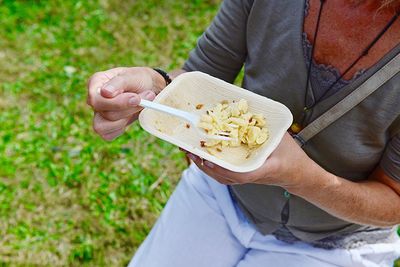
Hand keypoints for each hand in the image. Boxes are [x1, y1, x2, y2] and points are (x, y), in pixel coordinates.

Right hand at [87, 67, 164, 139]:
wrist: (149, 88)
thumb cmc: (138, 79)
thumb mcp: (132, 75)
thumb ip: (119, 83)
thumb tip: (105, 93)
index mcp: (96, 83)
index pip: (96, 99)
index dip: (117, 102)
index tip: (136, 98)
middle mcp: (94, 99)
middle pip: (105, 113)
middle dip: (129, 108)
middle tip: (148, 97)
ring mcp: (98, 113)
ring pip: (104, 126)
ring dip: (127, 117)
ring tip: (141, 105)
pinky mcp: (105, 126)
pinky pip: (108, 135)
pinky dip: (122, 128)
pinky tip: (131, 116)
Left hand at [186, 133, 318, 188]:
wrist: (296, 173)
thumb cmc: (290, 155)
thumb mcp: (281, 137)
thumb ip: (263, 126)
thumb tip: (246, 109)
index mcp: (259, 169)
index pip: (238, 173)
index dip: (220, 167)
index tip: (206, 159)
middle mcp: (248, 176)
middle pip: (221, 175)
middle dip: (203, 163)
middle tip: (187, 150)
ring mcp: (244, 179)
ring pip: (219, 176)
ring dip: (203, 165)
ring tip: (189, 152)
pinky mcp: (242, 177)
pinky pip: (222, 174)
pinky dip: (210, 166)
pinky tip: (202, 156)